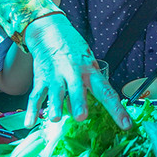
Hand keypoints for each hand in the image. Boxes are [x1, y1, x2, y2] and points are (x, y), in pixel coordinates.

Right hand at [23, 13, 129, 128]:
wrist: (50, 32)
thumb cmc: (73, 51)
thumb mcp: (87, 64)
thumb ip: (88, 87)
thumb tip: (83, 111)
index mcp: (89, 71)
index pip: (106, 91)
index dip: (117, 109)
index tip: (126, 124)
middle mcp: (72, 73)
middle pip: (76, 89)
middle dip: (78, 102)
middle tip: (81, 116)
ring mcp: (55, 76)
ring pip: (55, 92)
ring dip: (54, 106)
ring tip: (55, 118)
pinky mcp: (41, 78)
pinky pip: (36, 96)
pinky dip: (32, 110)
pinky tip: (30, 123)